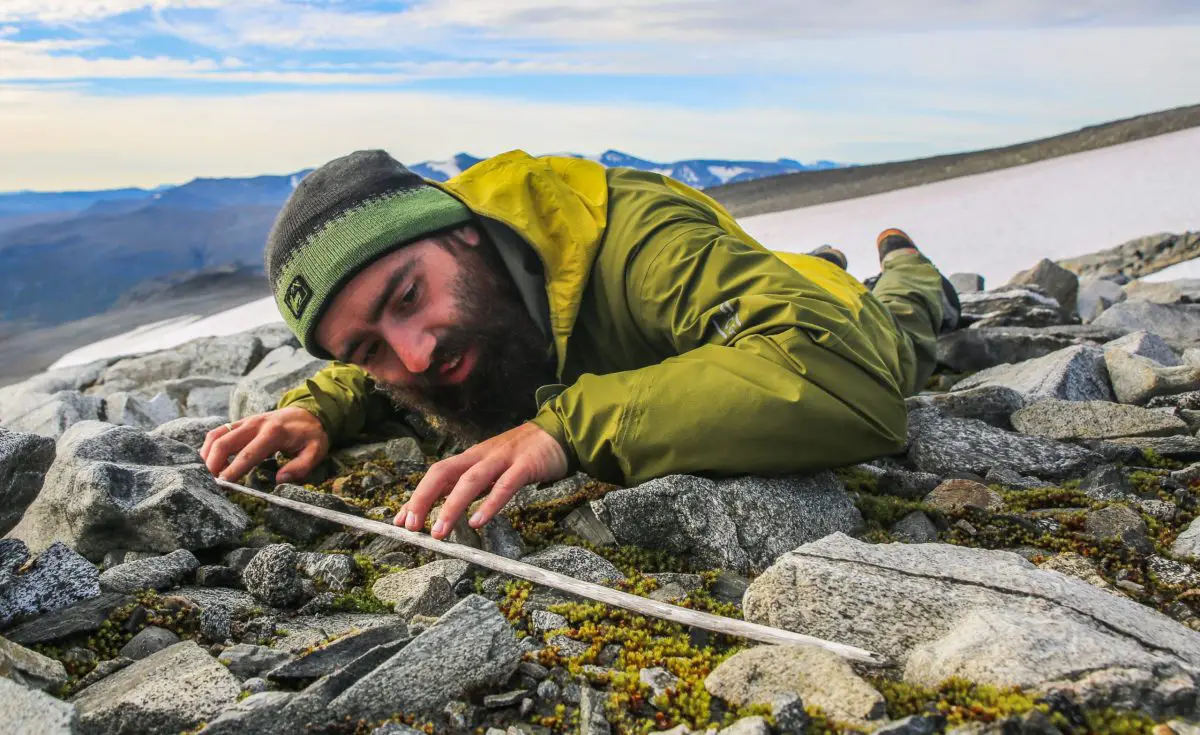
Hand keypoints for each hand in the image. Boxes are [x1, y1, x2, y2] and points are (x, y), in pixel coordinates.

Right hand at [200, 407, 330, 483]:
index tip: (222, 485)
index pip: (248, 454)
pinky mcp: (240, 423)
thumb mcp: (315, 451)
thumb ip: (301, 466)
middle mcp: (255, 424)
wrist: (308, 412)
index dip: (233, 470)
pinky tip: (210, 463)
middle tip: (206, 484)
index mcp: (274, 433)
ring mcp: (246, 421)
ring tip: (206, 475)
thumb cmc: (311, 435)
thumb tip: (280, 480)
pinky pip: (218, 432)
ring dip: (207, 455)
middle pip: (224, 442)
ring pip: (216, 435)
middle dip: (212, 463)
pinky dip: (209, 447)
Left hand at [395, 422, 567, 539]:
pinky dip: (490, 503)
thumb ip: (470, 485)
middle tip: (411, 527)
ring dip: (451, 507)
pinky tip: (478, 521)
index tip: (401, 522)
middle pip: (443, 473)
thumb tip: (443, 507)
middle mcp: (481, 456)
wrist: (560, 431)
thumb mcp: (491, 467)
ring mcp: (503, 459)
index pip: (435, 475)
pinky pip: (505, 485)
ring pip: (470, 480)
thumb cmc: (523, 455)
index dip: (417, 496)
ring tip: (439, 532)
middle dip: (423, 499)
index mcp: (470, 457)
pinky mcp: (525, 465)